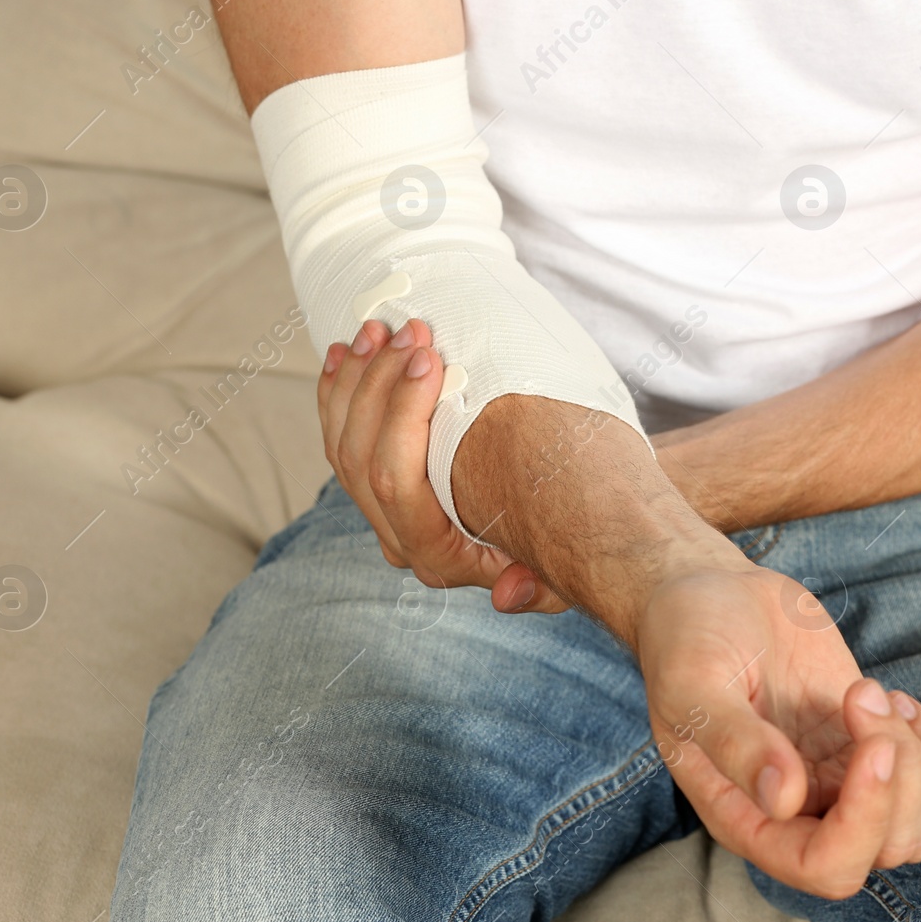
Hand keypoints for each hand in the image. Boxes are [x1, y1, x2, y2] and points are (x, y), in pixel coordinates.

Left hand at [317, 317, 569, 613]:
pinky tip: (346, 353)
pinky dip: (340, 391)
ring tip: (380, 327)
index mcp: (440, 556)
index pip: (397, 486)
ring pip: (343, 443)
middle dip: (382, 383)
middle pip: (361, 456)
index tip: (434, 361)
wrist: (580, 527)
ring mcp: (384, 510)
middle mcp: (402, 538)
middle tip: (413, 329)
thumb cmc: (579, 536)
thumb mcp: (573, 565)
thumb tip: (507, 594)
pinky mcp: (379, 483)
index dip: (404, 417)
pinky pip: (340, 437)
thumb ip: (543, 586)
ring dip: (358, 379)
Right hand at [638, 565, 920, 897]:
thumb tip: (784, 801)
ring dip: (918, 759)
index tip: (872, 747)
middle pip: (886, 847)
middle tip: (861, 696)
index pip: (823, 866)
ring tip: (869, 693)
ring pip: (918, 820)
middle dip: (899, 779)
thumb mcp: (695, 684)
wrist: (710, 595)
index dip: (863, 824)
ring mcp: (836, 779)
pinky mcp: (863, 745)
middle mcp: (798, 813)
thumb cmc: (687, 640)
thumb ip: (734, 743)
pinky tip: (894, 698)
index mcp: (747, 816)